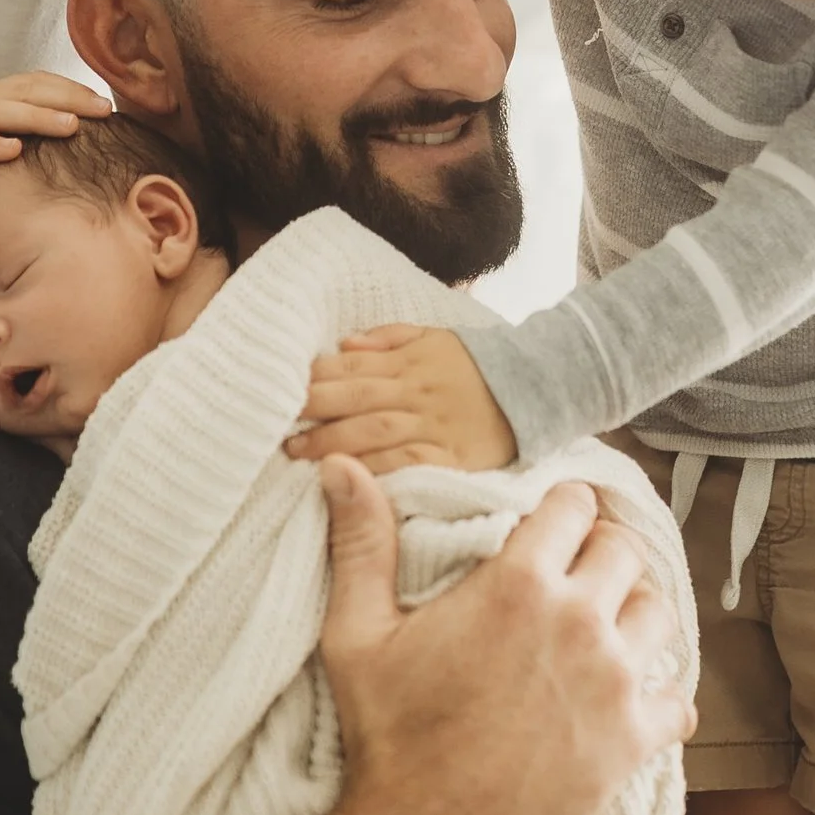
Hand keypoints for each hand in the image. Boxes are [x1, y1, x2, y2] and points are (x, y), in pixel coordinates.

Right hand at [0, 71, 110, 238]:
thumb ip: (16, 137)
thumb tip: (71, 142)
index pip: (34, 85)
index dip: (71, 90)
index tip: (110, 104)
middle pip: (22, 92)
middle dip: (66, 98)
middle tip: (104, 110)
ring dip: (35, 117)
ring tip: (71, 125)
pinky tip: (13, 151)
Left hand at [287, 325, 517, 474]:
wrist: (541, 386)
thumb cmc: (479, 364)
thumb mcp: (436, 337)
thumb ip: (389, 338)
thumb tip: (343, 345)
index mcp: (411, 360)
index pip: (351, 366)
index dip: (313, 377)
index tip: (278, 387)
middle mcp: (418, 390)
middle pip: (355, 397)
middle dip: (311, 409)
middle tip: (273, 423)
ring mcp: (435, 424)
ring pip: (374, 431)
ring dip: (331, 442)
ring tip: (296, 452)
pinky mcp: (451, 457)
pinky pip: (406, 463)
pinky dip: (374, 469)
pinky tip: (345, 477)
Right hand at [318, 460, 681, 814]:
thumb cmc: (387, 736)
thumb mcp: (356, 634)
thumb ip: (360, 544)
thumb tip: (336, 466)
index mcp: (518, 583)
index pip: (574, 505)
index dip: (564, 510)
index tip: (553, 524)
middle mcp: (578, 621)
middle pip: (625, 550)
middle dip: (602, 554)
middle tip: (579, 576)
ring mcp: (614, 681)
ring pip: (659, 614)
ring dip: (636, 615)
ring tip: (608, 630)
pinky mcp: (632, 739)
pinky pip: (678, 699)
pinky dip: (662, 697)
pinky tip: (636, 700)